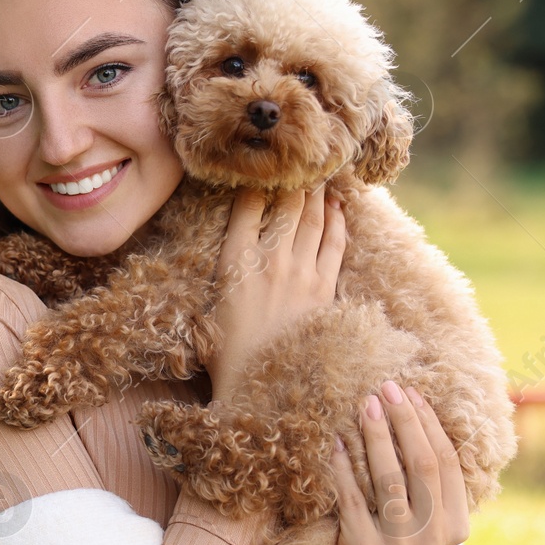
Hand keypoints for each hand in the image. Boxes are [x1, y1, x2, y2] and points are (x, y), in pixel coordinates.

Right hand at [203, 184, 345, 404]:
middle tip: (298, 159)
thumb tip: (221, 262)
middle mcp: (269, 261)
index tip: (256, 170)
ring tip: (319, 173)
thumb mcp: (207, 311)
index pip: (245, 208)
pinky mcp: (324, 288)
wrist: (260, 385)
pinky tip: (337, 206)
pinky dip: (337, 221)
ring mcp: (300, 273)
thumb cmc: (226, 353)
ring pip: (312, 219)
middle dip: (292, 179)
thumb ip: (218, 280)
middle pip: (285, 205)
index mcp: (234, 263)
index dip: (252, 185)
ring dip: (316, 193)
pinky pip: (334, 244)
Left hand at [331, 381, 470, 544]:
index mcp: (456, 525)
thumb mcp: (429, 518)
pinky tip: (337, 442)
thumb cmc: (401, 540)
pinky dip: (344, 467)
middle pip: (421, 466)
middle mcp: (433, 536)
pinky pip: (351, 499)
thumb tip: (419, 414)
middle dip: (404, 422)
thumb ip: (431, 482)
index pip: (446, 464)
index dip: (429, 426)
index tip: (411, 395)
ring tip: (365, 405)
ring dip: (377, 436)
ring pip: (388, 479)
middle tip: (387, 389)